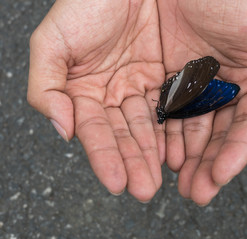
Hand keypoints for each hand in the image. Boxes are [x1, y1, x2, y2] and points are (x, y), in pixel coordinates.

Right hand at [27, 0, 164, 201]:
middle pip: (124, 134)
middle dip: (133, 163)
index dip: (105, 157)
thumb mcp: (52, 43)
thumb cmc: (85, 4)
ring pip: (147, 126)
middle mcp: (111, 94)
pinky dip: (172, 128)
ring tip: (162, 178)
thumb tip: (62, 130)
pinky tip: (177, 150)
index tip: (117, 183)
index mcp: (82, 91)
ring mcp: (138, 86)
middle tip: (145, 189)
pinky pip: (169, 106)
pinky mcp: (162, 75)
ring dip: (153, 153)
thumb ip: (47, 88)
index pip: (94, 132)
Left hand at [157, 0, 246, 204]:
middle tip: (196, 192)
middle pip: (217, 136)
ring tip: (176, 182)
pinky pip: (164, 113)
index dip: (236, 152)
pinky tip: (157, 154)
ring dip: (184, 158)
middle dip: (207, 165)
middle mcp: (225, 89)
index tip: (221, 175)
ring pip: (189, 130)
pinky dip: (162, 135)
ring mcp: (194, 87)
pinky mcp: (166, 80)